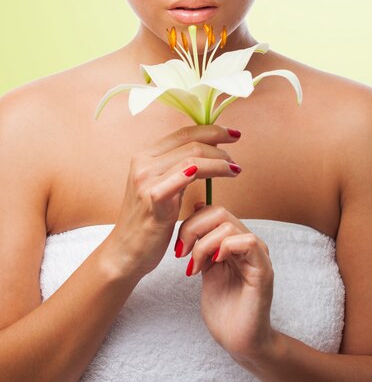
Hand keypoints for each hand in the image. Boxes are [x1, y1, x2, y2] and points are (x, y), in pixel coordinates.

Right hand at [106, 125, 241, 279]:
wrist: (125, 253)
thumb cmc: (147, 223)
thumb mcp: (160, 188)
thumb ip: (176, 170)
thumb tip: (204, 154)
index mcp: (144, 156)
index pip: (183, 133)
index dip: (210, 130)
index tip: (231, 134)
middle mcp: (143, 162)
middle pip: (190, 142)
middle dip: (219, 144)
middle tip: (235, 157)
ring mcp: (146, 179)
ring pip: (193, 158)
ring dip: (220, 161)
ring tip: (234, 169)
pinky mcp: (153, 196)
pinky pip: (186, 175)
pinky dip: (210, 170)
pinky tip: (226, 173)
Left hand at [175, 204, 274, 361]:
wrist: (238, 340)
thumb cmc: (223, 308)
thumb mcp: (205, 266)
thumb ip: (202, 241)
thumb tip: (197, 207)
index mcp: (234, 240)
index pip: (213, 211)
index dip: (191, 222)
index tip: (178, 247)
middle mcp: (247, 243)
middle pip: (219, 213)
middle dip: (192, 229)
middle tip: (181, 253)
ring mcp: (257, 255)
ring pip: (228, 226)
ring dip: (203, 245)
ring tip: (195, 267)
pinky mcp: (263, 270)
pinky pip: (247, 242)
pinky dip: (225, 247)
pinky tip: (213, 264)